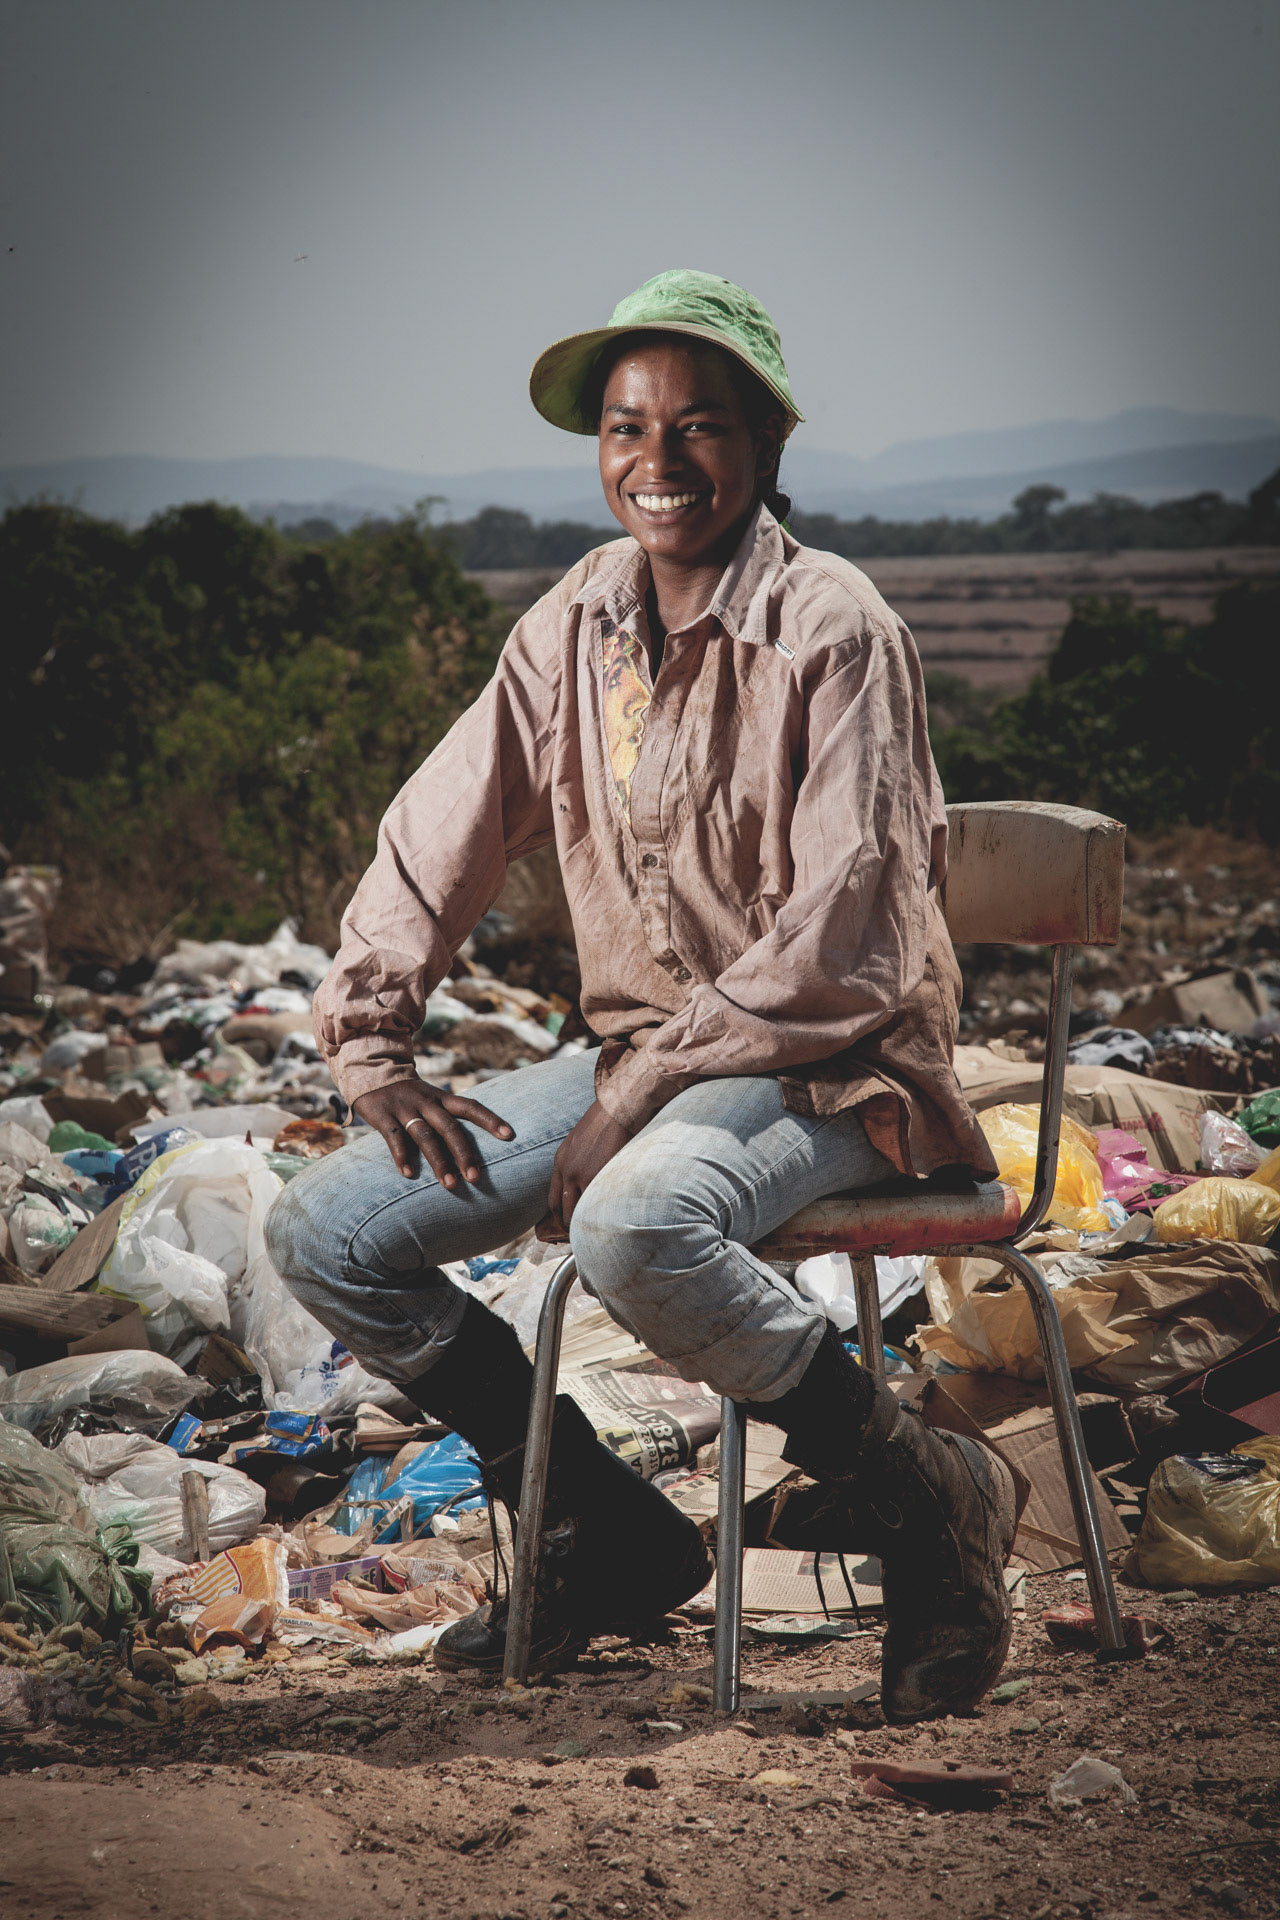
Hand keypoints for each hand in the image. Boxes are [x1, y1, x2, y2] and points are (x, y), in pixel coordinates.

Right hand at [353, 1079, 513, 1184]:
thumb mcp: (431, 1099)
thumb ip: (448, 1118)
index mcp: (442, 1098)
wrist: (371, 1073)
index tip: (509, 1135)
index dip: (490, 1119)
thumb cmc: (409, 1096)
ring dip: (438, 1162)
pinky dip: (401, 1156)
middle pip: (450, 1128)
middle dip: (464, 1154)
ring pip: (425, 1136)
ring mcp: (405, 1109)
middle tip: (476, 1178)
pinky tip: (408, 1174)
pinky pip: (395, 1138)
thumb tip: (473, 1148)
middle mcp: (426, 1102)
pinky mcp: (383, 1116)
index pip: (471, 1106)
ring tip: (450, 1184)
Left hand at [540, 1100, 630, 1238]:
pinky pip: (594, 1202)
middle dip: (568, 1226)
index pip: (553, 1198)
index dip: (559, 1215)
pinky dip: (597, 1214)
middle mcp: (566, 1170)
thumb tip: (582, 1180)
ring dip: (582, 1224)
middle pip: (561, 1209)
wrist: (618, 1108)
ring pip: (576, 1210)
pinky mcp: (598, 1174)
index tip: (566, 1224)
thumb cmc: (604, 1121)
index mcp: (560, 1161)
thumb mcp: (579, 1141)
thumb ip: (576, 1162)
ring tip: (591, 1234)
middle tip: (578, 1236)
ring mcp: (581, 1174)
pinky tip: (605, 1221)